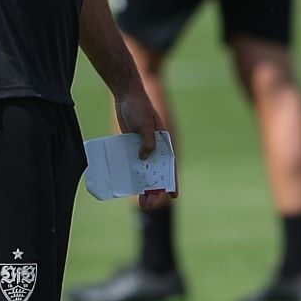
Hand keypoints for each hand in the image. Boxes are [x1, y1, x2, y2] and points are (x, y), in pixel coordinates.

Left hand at [112, 89, 174, 210]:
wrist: (126, 96)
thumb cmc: (139, 107)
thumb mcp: (144, 123)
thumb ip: (147, 141)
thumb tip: (144, 158)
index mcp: (164, 143)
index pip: (169, 166)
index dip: (172, 181)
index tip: (174, 196)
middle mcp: (155, 149)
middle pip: (156, 174)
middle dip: (154, 190)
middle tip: (148, 204)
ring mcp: (143, 149)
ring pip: (144, 172)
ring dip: (143, 186)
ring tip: (141, 203)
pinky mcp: (131, 147)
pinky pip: (133, 164)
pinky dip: (132, 175)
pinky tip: (129, 187)